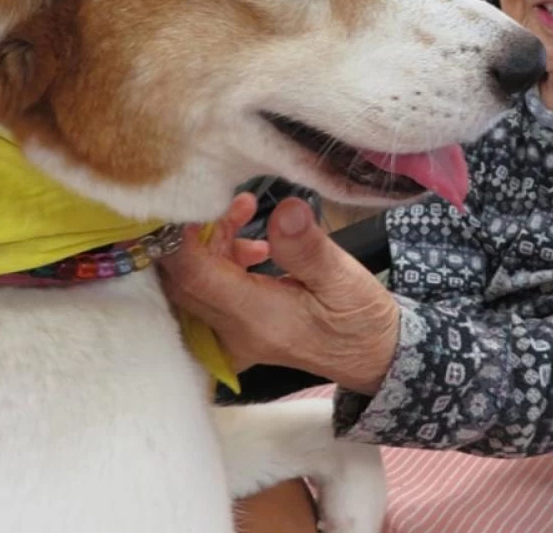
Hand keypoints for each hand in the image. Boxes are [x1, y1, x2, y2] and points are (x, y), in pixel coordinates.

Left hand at [158, 195, 399, 394]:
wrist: (373, 356)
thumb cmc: (360, 318)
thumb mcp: (343, 278)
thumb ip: (307, 247)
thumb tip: (284, 209)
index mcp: (255, 318)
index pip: (194, 278)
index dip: (179, 240)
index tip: (186, 201)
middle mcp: (233, 332)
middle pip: (183, 281)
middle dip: (192, 234)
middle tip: (218, 197)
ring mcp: (232, 336)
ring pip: (194, 284)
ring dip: (210, 243)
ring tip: (245, 209)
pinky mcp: (237, 331)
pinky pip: (210, 293)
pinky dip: (221, 261)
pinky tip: (252, 243)